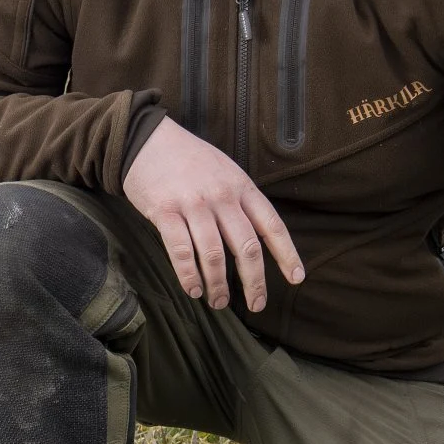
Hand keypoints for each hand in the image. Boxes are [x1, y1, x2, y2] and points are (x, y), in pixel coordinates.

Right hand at [121, 119, 303, 311]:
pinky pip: (181, 251)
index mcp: (242, 187)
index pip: (272, 225)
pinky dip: (188, 275)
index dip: (287, 254)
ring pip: (214, 255)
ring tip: (218, 302)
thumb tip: (257, 239)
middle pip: (247, 247)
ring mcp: (193, 204)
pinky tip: (193, 289)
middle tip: (256, 304)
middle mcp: (222, 196)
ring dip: (218, 285)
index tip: (296, 279)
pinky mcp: (165, 212)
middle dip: (254, 282)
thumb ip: (241, 201)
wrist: (147, 140)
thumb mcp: (226, 171)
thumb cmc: (189, 159)